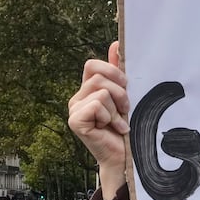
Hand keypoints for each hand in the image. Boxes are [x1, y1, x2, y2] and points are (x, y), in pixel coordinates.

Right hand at [68, 41, 129, 199]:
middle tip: (125, 109)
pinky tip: (112, 129)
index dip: (112, 70)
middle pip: (99, 76)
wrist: (125, 157)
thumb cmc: (126, 128)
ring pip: (101, 91)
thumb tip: (116, 43)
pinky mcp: (75, 121)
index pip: (92, 64)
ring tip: (119, 122)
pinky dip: (110, 118)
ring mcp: (74, 109)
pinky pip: (97, 105)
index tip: (125, 85)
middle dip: (120, 92)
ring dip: (117, 108)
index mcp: (87, 89)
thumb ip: (118, 71)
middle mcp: (77, 98)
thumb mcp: (125, 95)